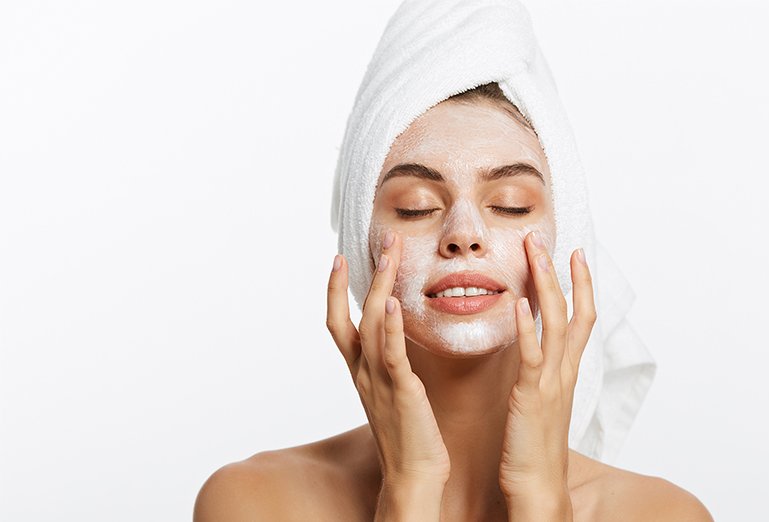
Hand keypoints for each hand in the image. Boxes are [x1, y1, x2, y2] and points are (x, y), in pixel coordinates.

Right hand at [326, 230, 450, 488]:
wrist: (414, 475)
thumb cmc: (409, 434)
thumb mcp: (393, 392)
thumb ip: (390, 365)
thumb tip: (395, 341)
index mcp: (361, 371)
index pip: (339, 322)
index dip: (337, 290)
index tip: (342, 258)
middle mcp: (363, 372)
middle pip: (353, 313)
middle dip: (365, 274)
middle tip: (382, 239)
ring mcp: (378, 381)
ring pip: (371, 325)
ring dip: (381, 286)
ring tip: (392, 254)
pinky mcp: (400, 392)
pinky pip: (390, 355)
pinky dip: (388, 328)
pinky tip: (392, 304)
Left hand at [498, 232, 595, 512]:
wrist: (538, 487)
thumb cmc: (533, 449)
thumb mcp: (539, 403)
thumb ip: (538, 374)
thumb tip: (530, 351)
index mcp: (565, 373)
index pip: (580, 319)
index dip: (581, 285)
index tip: (575, 255)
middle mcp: (563, 372)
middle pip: (571, 312)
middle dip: (561, 273)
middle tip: (547, 239)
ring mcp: (550, 383)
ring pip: (555, 324)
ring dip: (545, 285)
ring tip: (534, 253)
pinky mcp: (531, 398)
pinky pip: (531, 357)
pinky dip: (526, 328)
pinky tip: (517, 303)